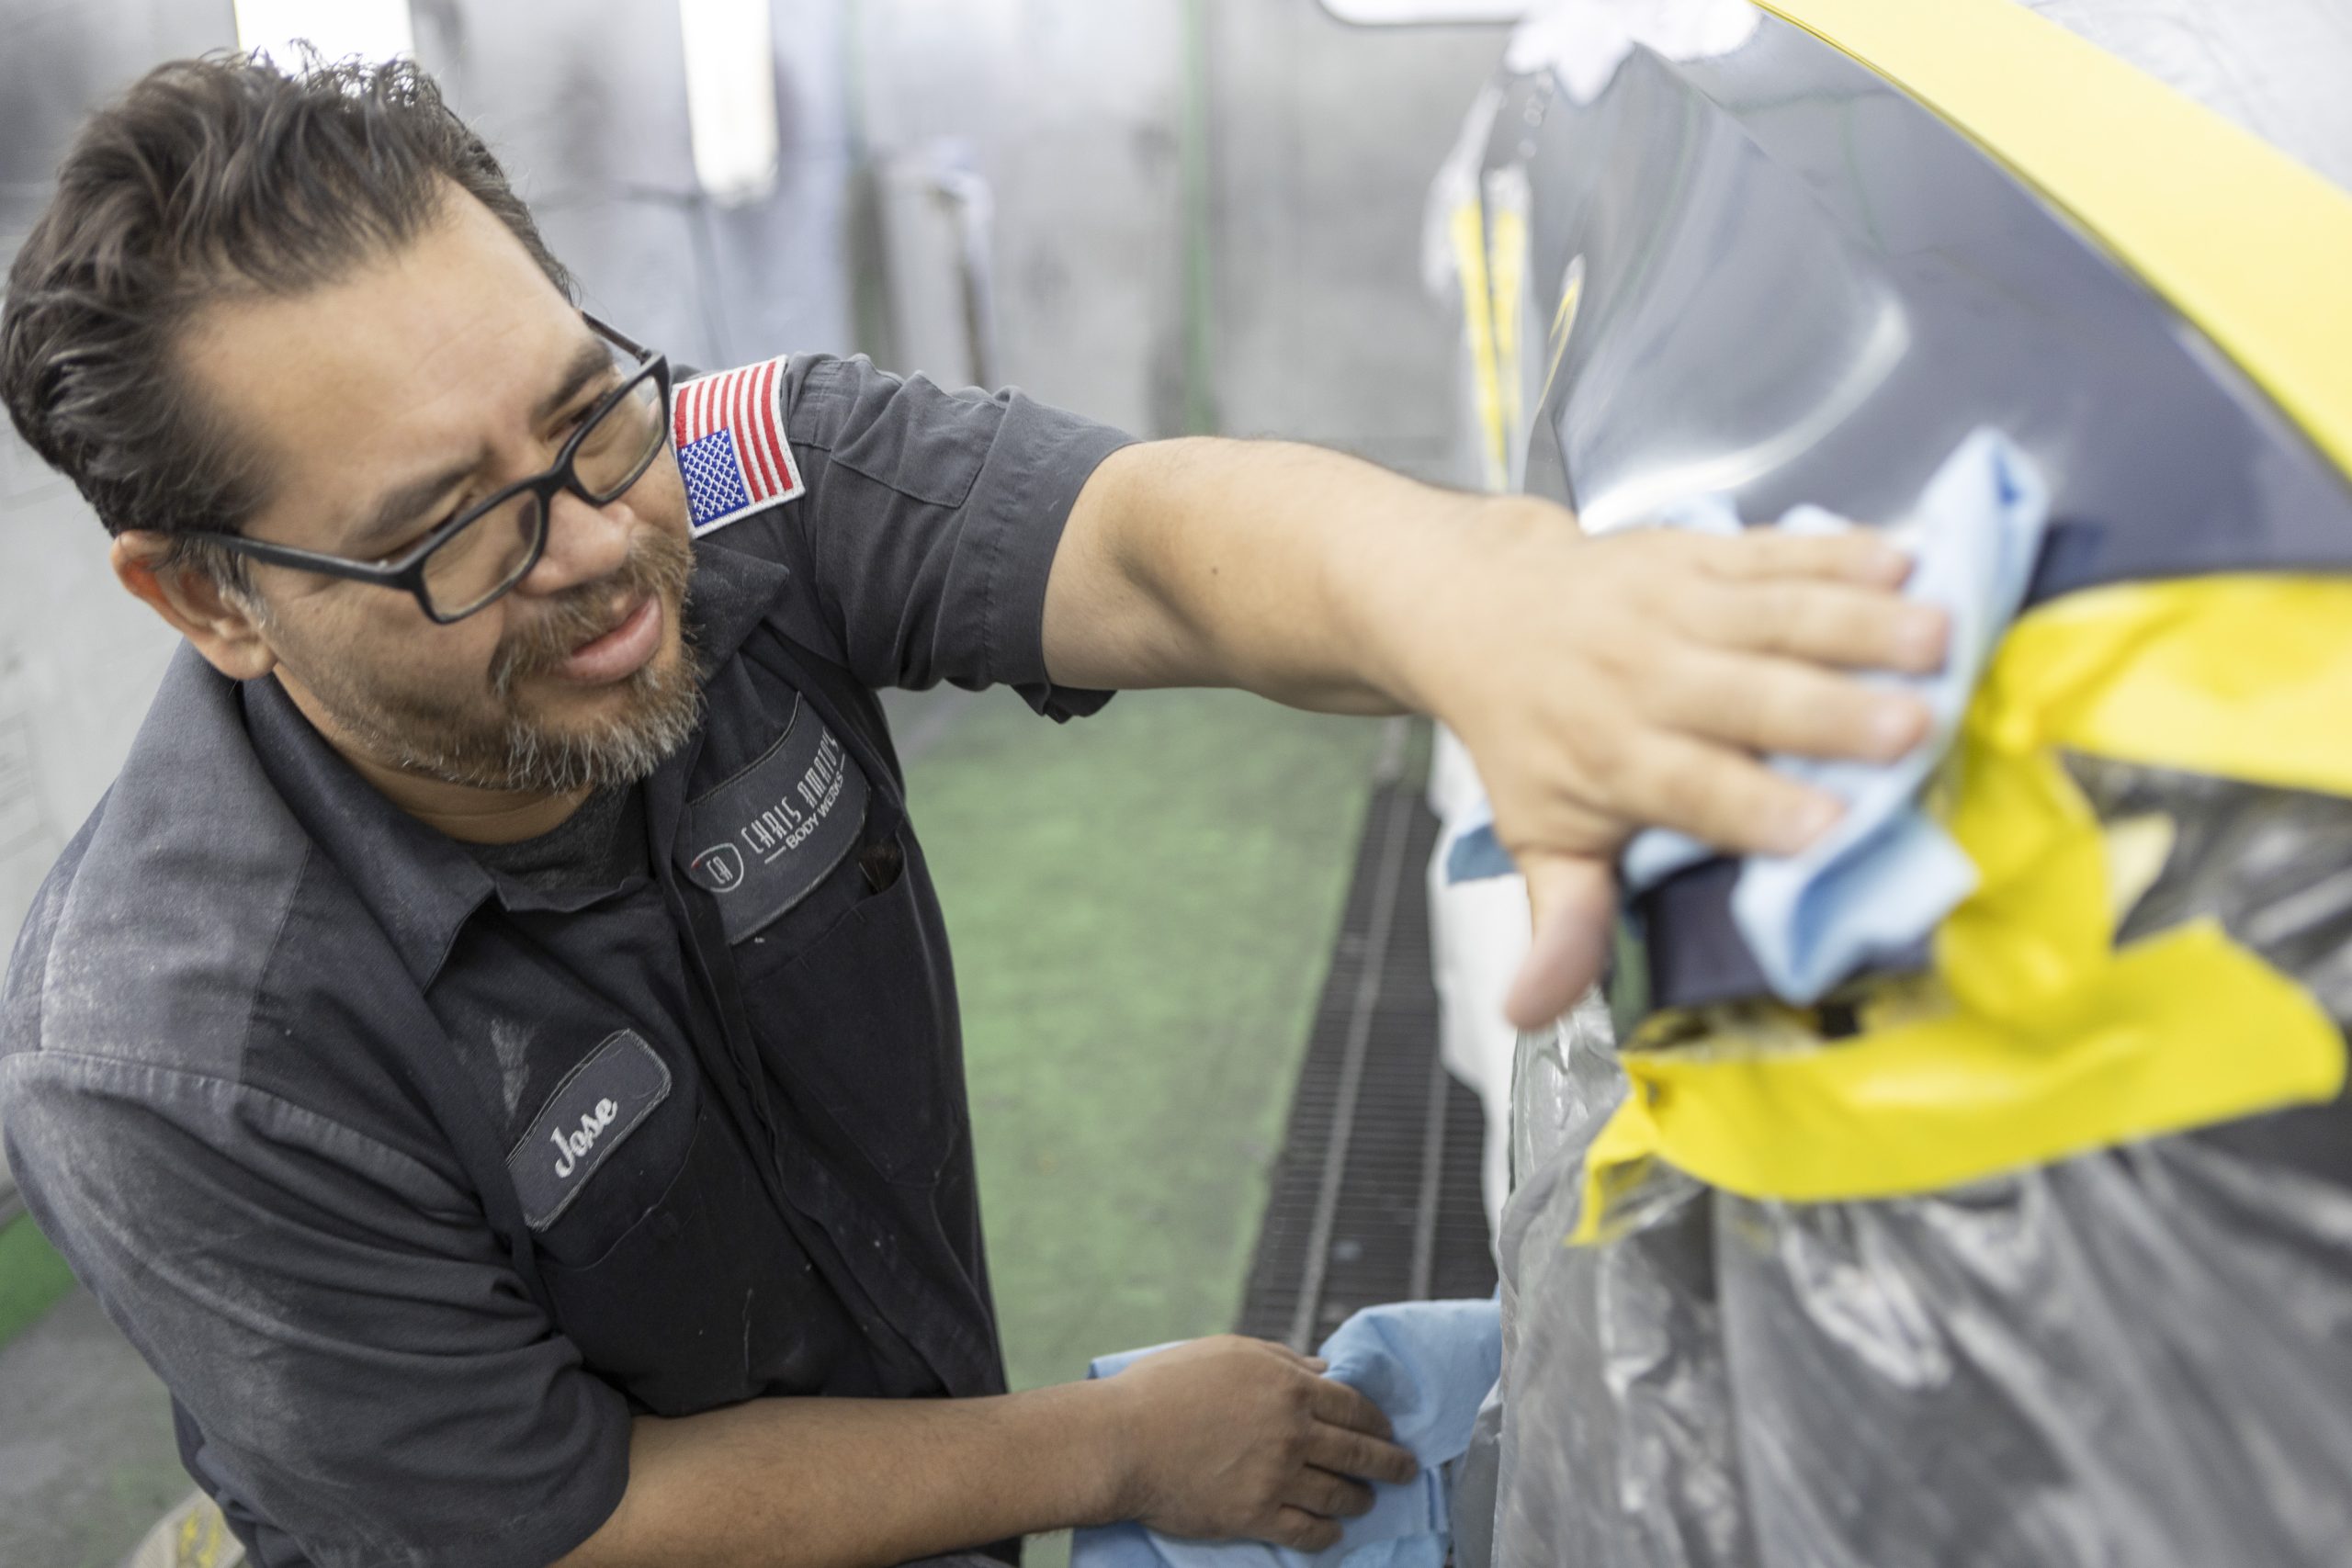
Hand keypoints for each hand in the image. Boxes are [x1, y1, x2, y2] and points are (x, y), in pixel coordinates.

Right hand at [1103, 1336, 1417, 1550]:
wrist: (1123, 1441)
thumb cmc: (1166, 1386)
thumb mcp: (1228, 1352)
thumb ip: (1281, 1359)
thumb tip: (1322, 1369)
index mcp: (1289, 1386)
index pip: (1354, 1405)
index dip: (1377, 1420)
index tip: (1387, 1429)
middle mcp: (1293, 1433)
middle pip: (1359, 1452)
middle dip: (1389, 1463)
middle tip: (1404, 1469)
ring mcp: (1277, 1478)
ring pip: (1338, 1494)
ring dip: (1359, 1499)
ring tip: (1366, 1501)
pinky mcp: (1256, 1516)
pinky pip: (1306, 1532)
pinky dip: (1326, 1534)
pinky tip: (1332, 1533)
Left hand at [1408, 505, 1950, 1027]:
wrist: (1484, 612)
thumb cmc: (1533, 739)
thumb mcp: (1537, 837)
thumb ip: (1561, 923)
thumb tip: (1533, 1013)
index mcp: (1615, 760)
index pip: (1692, 789)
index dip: (1758, 807)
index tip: (1827, 828)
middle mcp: (1645, 680)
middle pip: (1747, 697)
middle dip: (1830, 712)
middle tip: (1911, 728)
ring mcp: (1675, 608)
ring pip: (1774, 615)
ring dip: (1858, 624)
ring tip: (1936, 639)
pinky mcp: (1699, 553)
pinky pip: (1774, 551)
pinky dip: (1839, 552)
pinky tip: (1903, 561)